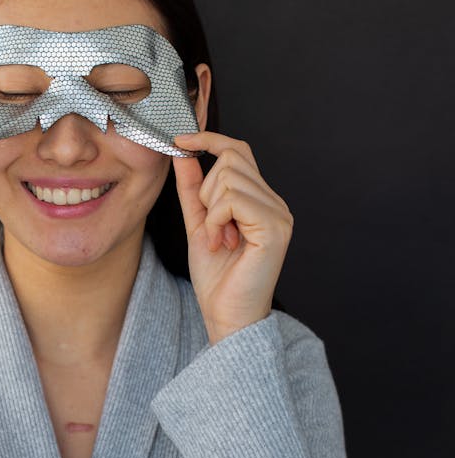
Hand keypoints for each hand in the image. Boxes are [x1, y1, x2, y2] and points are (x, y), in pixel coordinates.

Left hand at [172, 130, 293, 343]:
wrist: (226, 318)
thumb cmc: (217, 280)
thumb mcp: (198, 224)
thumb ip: (192, 189)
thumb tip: (183, 152)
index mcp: (260, 200)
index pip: (239, 151)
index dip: (209, 139)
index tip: (179, 140)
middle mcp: (275, 202)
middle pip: (231, 158)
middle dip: (206, 189)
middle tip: (211, 227)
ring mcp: (279, 213)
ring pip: (229, 177)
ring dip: (211, 210)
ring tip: (218, 239)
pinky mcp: (275, 227)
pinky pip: (233, 199)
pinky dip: (216, 219)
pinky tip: (222, 242)